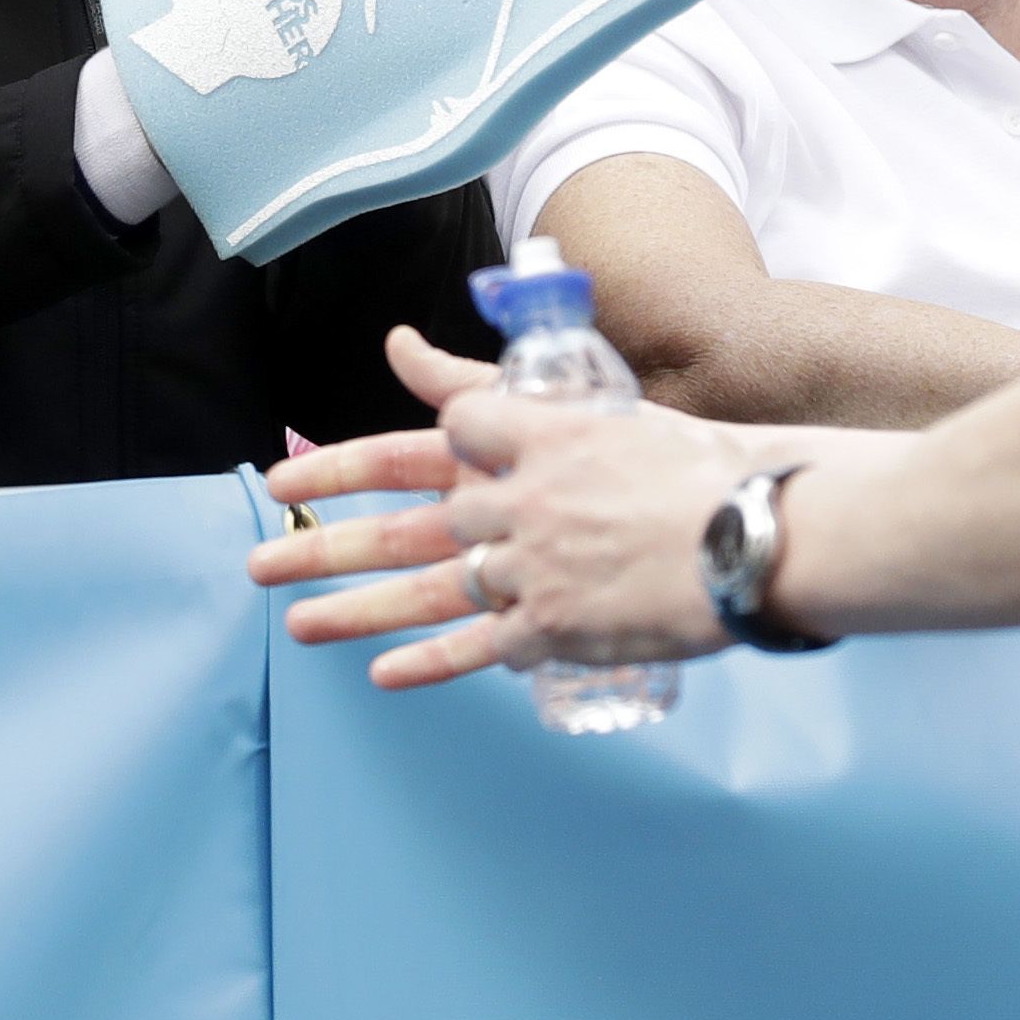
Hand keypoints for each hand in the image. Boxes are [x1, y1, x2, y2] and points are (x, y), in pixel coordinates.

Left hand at [250, 325, 743, 687]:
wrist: (758, 531)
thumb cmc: (703, 464)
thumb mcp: (601, 408)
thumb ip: (501, 389)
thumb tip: (408, 346)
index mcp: (528, 437)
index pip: (423, 440)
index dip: (348, 459)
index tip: (294, 476)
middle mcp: (513, 500)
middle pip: (397, 520)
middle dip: (319, 539)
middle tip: (262, 556)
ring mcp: (528, 568)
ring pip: (420, 588)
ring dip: (350, 605)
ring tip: (294, 620)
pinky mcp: (554, 627)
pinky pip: (476, 649)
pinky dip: (426, 664)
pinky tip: (379, 674)